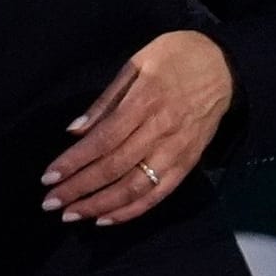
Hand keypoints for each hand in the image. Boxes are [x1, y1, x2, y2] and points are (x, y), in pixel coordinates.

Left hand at [39, 31, 234, 226]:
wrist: (225, 66)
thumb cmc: (174, 57)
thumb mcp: (136, 63)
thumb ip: (105, 100)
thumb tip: (75, 131)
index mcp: (144, 102)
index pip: (103, 140)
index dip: (74, 162)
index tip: (49, 177)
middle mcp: (160, 131)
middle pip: (114, 168)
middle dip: (79, 188)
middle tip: (51, 202)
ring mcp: (177, 151)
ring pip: (136, 187)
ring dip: (101, 205)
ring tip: (73, 214)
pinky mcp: (190, 164)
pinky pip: (159, 194)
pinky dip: (133, 210)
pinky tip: (107, 218)